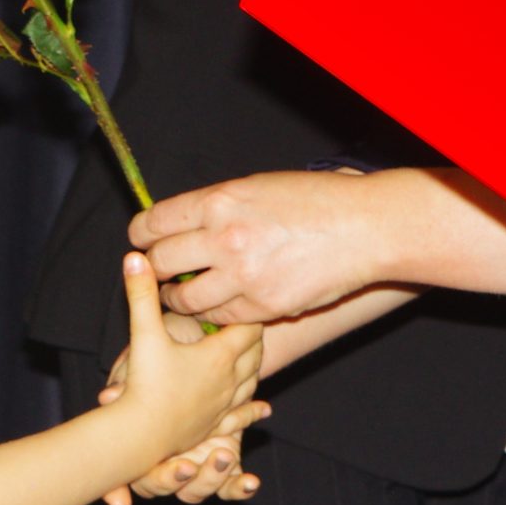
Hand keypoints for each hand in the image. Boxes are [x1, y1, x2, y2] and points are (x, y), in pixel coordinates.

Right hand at [95, 343, 266, 504]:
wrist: (204, 350)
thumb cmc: (165, 360)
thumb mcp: (143, 366)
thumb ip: (127, 385)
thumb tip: (108, 398)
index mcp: (136, 444)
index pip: (120, 475)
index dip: (116, 492)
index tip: (121, 504)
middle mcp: (162, 461)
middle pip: (159, 487)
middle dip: (172, 481)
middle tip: (186, 467)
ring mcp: (195, 465)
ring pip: (197, 490)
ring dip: (210, 479)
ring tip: (221, 456)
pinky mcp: (224, 462)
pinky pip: (230, 485)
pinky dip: (239, 486)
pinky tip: (250, 481)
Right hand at [110, 251, 266, 461]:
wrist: (139, 435)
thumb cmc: (143, 386)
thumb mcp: (144, 334)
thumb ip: (142, 294)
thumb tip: (135, 256)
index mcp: (219, 356)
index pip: (248, 328)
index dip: (246, 311)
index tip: (243, 299)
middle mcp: (229, 381)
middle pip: (254, 352)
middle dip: (252, 335)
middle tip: (244, 319)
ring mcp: (224, 406)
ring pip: (251, 382)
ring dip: (253, 365)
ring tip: (251, 354)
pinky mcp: (214, 427)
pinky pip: (241, 416)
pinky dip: (254, 410)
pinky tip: (263, 409)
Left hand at [129, 170, 386, 325]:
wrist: (364, 228)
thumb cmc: (316, 201)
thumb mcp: (257, 187)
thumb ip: (217, 206)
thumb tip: (181, 223)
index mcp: (219, 202)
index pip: (154, 223)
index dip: (141, 235)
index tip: (143, 241)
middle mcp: (223, 239)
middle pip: (160, 262)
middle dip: (154, 269)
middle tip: (159, 272)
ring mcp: (242, 277)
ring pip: (184, 298)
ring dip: (177, 298)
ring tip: (182, 295)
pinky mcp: (263, 307)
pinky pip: (220, 316)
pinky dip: (213, 314)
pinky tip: (217, 306)